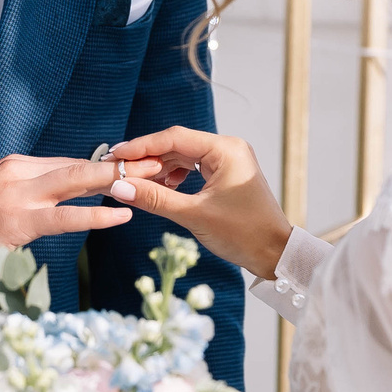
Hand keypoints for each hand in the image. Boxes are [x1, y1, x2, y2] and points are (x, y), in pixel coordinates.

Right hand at [0, 155, 159, 281]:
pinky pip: (64, 218)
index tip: (135, 167)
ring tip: (149, 183)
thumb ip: (26, 192)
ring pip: (76, 183)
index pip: (68, 163)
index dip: (105, 166)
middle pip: (79, 165)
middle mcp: (18, 174)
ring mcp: (18, 198)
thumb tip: (62, 194)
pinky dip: (96, 215)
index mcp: (14, 166)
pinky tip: (120, 215)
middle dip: (121, 163)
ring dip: (116, 182)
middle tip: (157, 162)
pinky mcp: (17, 224)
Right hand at [105, 127, 291, 278]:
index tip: (117, 155)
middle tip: (120, 170)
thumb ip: (156, 199)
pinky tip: (160, 189)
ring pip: (183, 157)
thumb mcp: (194, 215)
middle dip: (148, 158)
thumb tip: (121, 187)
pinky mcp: (226, 175)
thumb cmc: (244, 233)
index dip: (142, 146)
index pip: (174, 138)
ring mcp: (228, 161)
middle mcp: (228, 149)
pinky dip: (174, 177)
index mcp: (225, 149)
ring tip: (136, 182)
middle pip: (177, 145)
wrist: (274, 253)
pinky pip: (193, 168)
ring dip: (159, 169)